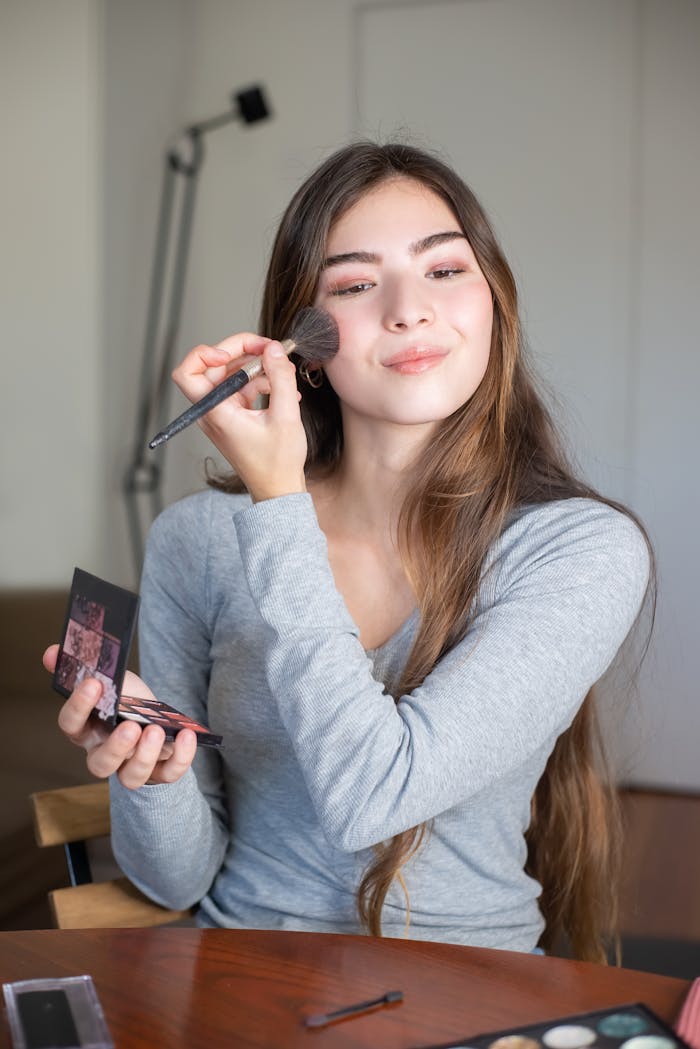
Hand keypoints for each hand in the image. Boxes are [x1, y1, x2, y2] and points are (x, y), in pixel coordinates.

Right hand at [43, 645, 196, 789]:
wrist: (155, 719)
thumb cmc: (126, 701)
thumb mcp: (108, 680)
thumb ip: (80, 668)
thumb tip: (51, 652)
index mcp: (86, 729)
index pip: (71, 724)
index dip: (79, 706)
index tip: (94, 683)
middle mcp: (104, 753)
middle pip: (100, 764)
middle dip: (116, 747)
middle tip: (131, 726)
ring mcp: (131, 767)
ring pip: (131, 778)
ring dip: (145, 756)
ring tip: (157, 730)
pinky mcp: (159, 771)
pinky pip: (168, 774)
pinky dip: (180, 758)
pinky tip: (186, 735)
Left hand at [171, 335, 306, 501]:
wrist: (278, 490)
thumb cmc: (277, 463)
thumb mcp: (285, 416)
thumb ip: (280, 378)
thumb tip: (274, 349)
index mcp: (216, 412)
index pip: (187, 373)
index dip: (205, 354)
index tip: (231, 354)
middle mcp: (213, 411)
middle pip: (214, 367)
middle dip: (241, 352)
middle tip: (269, 349)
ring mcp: (222, 414)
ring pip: (230, 375)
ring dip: (256, 367)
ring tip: (282, 371)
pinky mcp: (233, 416)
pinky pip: (241, 388)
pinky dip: (260, 382)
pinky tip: (282, 388)